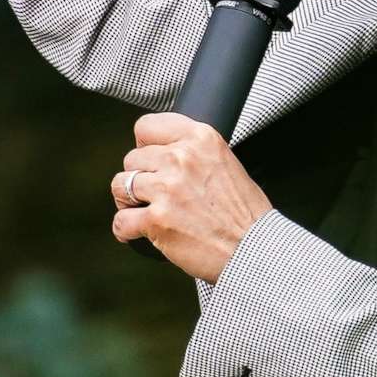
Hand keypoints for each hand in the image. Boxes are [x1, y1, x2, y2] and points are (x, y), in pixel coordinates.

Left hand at [112, 112, 274, 282]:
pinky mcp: (157, 220)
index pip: (147, 127)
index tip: (150, 160)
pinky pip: (121, 221)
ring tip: (143, 211)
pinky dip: (125, 230)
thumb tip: (164, 153)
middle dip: (139, 177)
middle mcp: (182, 158)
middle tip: (153, 194)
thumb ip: (195, 152)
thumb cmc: (244, 213)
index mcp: (201, 139)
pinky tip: (136, 232)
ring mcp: (167, 189)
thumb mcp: (226, 162)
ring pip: (121, 185)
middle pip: (131, 158)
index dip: (144, 146)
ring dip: (128, 201)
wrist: (255, 249)